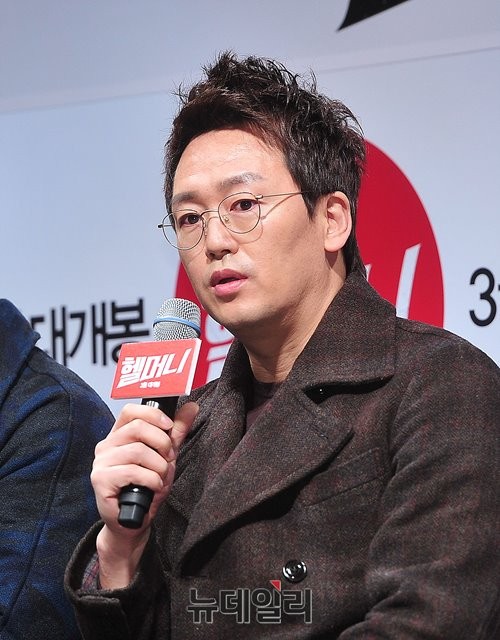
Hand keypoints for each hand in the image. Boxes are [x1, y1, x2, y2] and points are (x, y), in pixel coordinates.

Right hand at [90, 401, 198, 587]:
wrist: (133, 523)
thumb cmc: (147, 488)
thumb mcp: (166, 456)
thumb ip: (176, 431)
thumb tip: (191, 406)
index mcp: (119, 436)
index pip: (131, 411)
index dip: (153, 415)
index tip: (168, 426)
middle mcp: (106, 446)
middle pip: (138, 428)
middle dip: (162, 443)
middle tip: (168, 459)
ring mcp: (101, 463)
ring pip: (138, 451)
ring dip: (159, 466)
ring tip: (160, 477)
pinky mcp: (100, 480)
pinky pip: (133, 471)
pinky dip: (152, 480)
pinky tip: (153, 487)